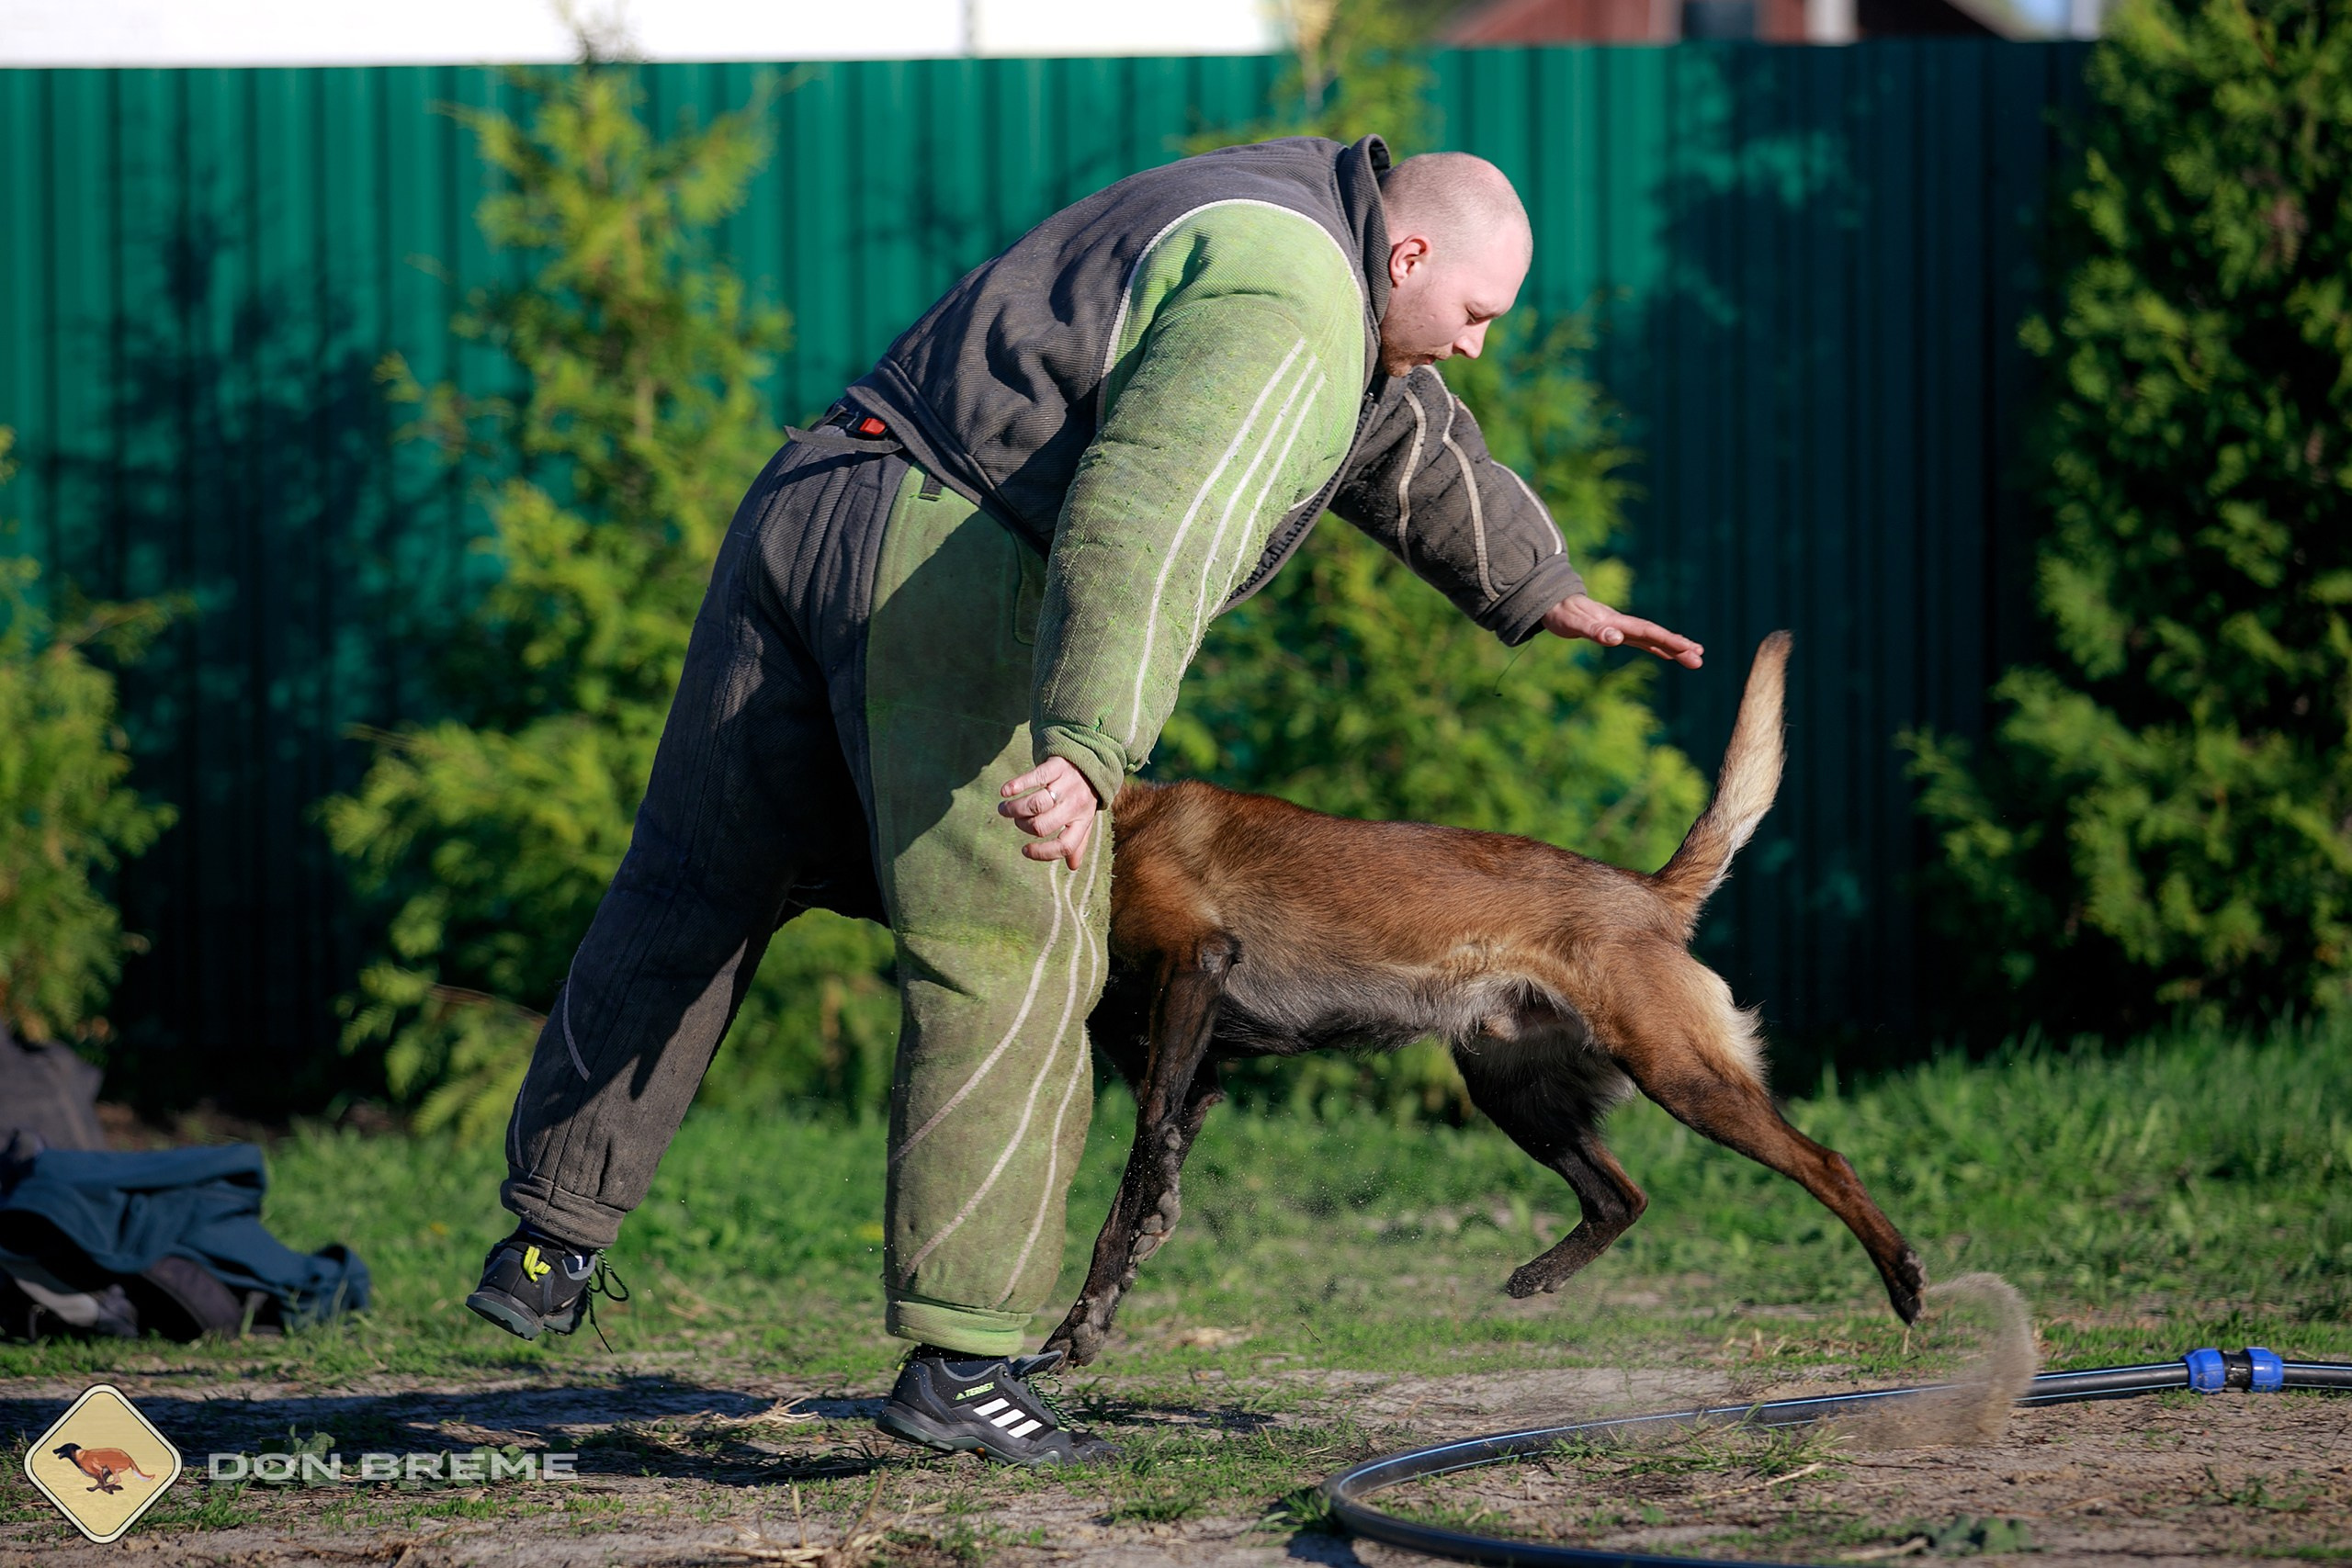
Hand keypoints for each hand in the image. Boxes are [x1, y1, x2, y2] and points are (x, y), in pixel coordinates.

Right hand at [998, 756, 1101, 869]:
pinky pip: (1035, 777)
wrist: (1092, 758)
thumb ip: (1078, 842)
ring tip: (1004, 809)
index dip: (1043, 853)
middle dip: (1023, 826)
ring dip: (1015, 809)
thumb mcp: (1085, 818)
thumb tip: (1072, 867)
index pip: (1065, 845)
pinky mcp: (1056, 765)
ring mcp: (1066, 785)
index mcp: (1083, 821)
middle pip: (1043, 825)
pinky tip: (1005, 791)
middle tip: (1016, 821)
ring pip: (1036, 804)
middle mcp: (1075, 804)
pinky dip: (1016, 785)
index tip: (1025, 850)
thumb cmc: (1083, 795)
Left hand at [1543, 594, 1703, 668]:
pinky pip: (1642, 642)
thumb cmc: (1561, 613)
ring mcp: (1621, 628)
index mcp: (1617, 622)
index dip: (1669, 641)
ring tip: (1696, 656)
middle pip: (1656, 636)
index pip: (1649, 633)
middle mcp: (1623, 625)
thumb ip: (1594, 630)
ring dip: (1673, 648)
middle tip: (1701, 659)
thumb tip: (1616, 638)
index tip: (1689, 649)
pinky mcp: (1615, 632)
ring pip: (1652, 639)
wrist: (1552, 601)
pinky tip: (1667, 654)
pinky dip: (1657, 647)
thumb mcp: (1573, 623)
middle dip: (1679, 647)